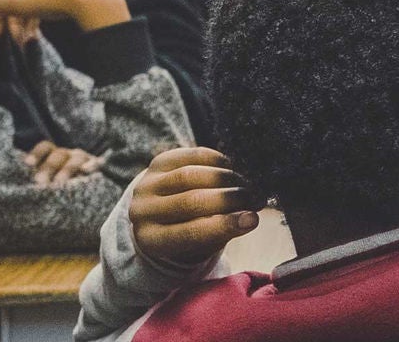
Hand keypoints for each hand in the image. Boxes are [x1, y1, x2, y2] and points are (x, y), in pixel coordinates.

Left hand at [25, 140, 102, 185]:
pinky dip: (92, 166)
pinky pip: (96, 164)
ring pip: (76, 160)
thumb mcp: (43, 179)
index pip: (46, 147)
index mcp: (54, 154)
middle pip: (59, 154)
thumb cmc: (54, 186)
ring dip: (66, 170)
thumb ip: (33, 177)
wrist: (84, 192)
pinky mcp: (97, 168)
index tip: (28, 164)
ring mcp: (84, 161)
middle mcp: (69, 155)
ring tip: (59, 183)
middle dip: (49, 167)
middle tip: (40, 182)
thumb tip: (13, 178)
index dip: (37, 154)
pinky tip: (86, 171)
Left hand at [129, 147, 262, 269]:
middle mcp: (142, 212)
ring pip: (191, 176)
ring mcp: (146, 184)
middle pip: (191, 201)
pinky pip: (190, 156)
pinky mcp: (157, 162)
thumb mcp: (200, 242)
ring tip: (247, 185)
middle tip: (256, 199)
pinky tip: (232, 169)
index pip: (189, 233)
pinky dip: (216, 161)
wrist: (159, 211)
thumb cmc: (188, 232)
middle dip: (229, 199)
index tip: (253, 219)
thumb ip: (221, 231)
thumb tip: (250, 217)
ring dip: (227, 179)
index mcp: (151, 240)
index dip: (224, 225)